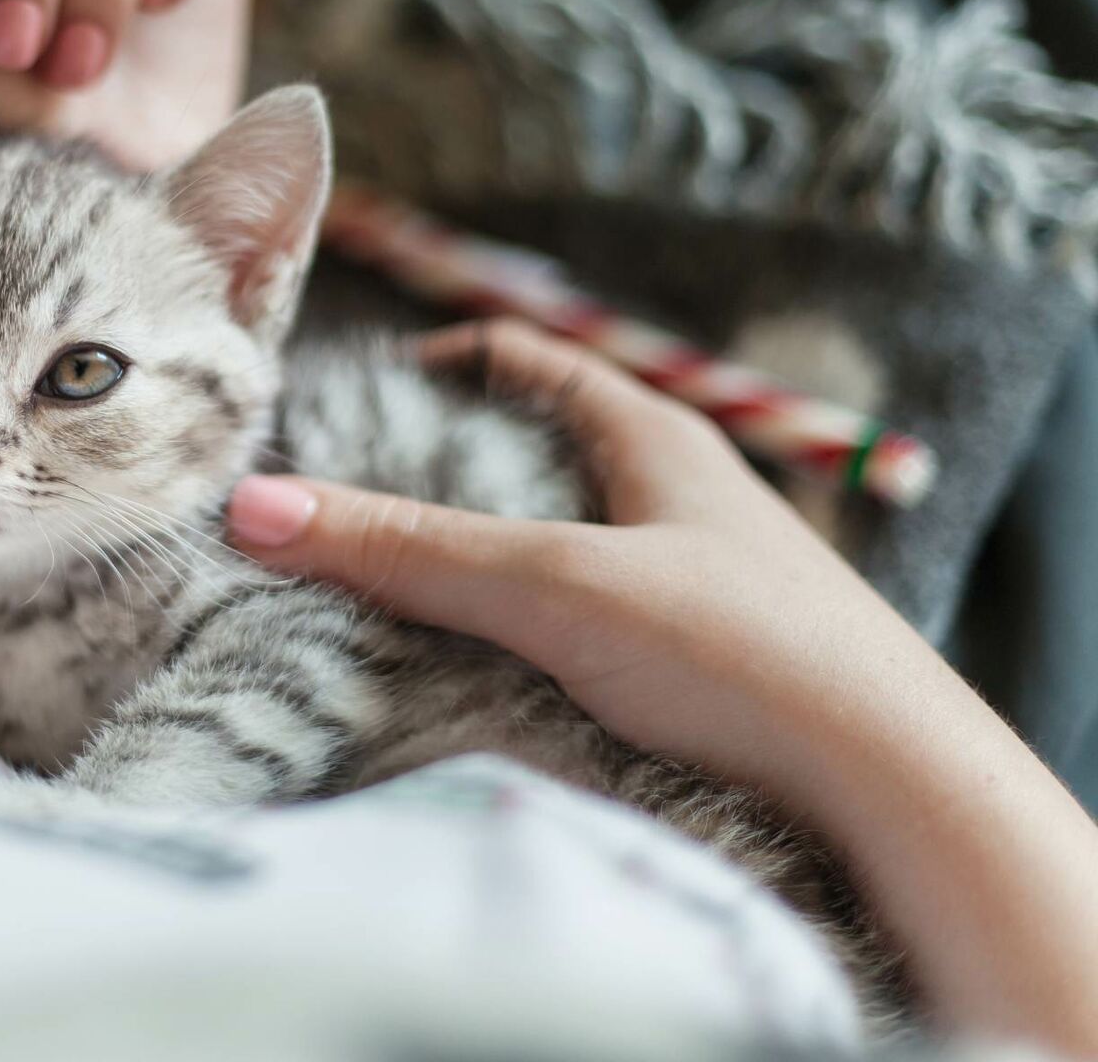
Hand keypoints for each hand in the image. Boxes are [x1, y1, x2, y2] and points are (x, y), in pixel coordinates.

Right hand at [227, 317, 942, 792]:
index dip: (428, 367)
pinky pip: (571, 622)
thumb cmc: (741, 652)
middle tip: (336, 514)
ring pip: (545, 546)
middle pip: (522, 456)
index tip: (343, 408)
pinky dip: (508, 631)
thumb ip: (407, 548)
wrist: (893, 787)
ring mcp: (683, 578)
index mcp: (650, 434)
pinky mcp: (687, 660)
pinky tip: (462, 673)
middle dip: (427, 479)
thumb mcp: (555, 585)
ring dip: (464, 564)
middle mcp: (669, 494)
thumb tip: (254, 507)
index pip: (520, 359)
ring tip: (373, 596)